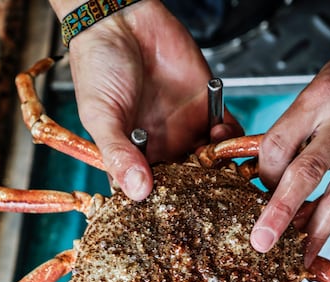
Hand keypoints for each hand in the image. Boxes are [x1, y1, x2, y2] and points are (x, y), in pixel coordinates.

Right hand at [50, 0, 241, 198]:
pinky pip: (226, 132)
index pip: (152, 191)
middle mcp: (162, 147)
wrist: (120, 18)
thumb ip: (119, 153)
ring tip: (213, 162)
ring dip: (217, 167)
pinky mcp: (206, 108)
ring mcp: (185, 129)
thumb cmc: (98, 66)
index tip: (176, 213)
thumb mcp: (101, 115)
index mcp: (134, 156)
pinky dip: (230, 138)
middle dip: (199, 191)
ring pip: (210, 162)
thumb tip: (138, 192)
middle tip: (206, 195)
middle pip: (187, 182)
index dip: (165, 204)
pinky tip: (221, 134)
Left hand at [250, 30, 329, 264]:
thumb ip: (297, 128)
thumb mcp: (321, 87)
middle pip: (305, 175)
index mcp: (321, 97)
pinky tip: (325, 226)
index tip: (260, 188)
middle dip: (279, 212)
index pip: (278, 145)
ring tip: (299, 254)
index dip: (264, 173)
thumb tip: (270, 172)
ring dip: (315, 231)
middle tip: (263, 240)